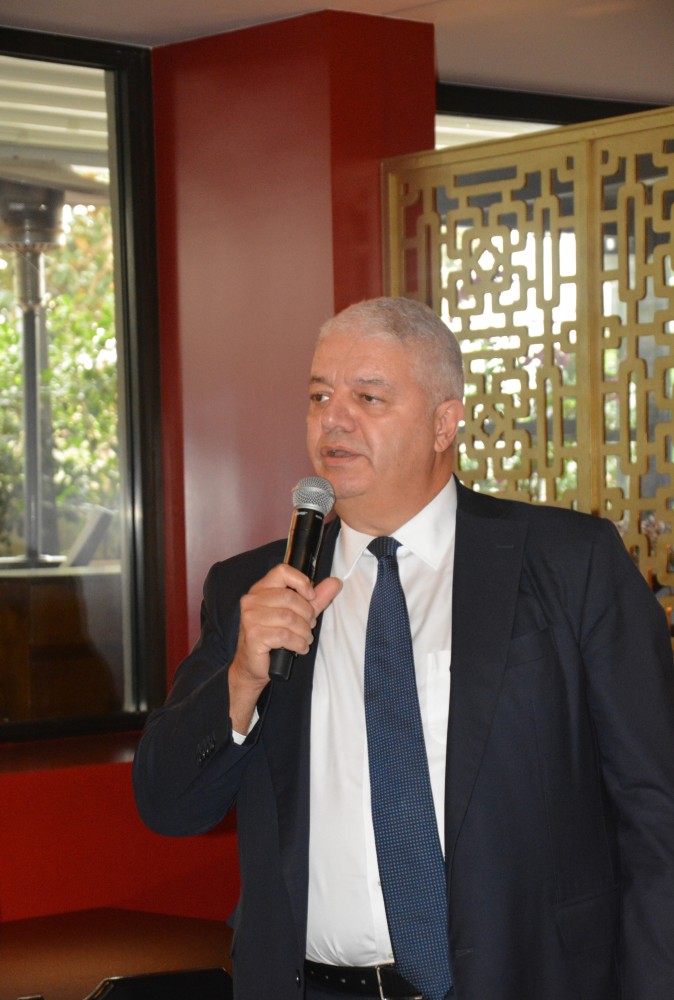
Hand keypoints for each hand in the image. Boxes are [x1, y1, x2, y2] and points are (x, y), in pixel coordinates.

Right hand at [229, 564, 340, 733]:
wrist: (252, 665)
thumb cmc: (274, 638)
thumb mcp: (298, 614)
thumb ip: (316, 598)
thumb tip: (335, 582)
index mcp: (261, 589)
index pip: (282, 571)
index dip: (301, 582)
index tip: (311, 597)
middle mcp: (252, 600)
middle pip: (289, 597)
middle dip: (307, 614)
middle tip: (310, 626)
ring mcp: (251, 617)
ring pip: (288, 617)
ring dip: (304, 631)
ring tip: (305, 639)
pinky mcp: (254, 635)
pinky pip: (284, 635)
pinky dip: (298, 643)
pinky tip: (299, 647)